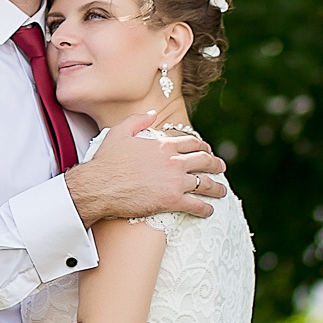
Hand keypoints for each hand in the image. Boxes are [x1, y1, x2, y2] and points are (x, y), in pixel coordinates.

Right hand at [63, 110, 226, 224]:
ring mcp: (175, 182)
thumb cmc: (106, 160)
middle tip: (221, 168)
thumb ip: (138, 119)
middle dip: (216, 164)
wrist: (99, 186)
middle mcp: (173, 162)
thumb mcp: (119, 132)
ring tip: (222, 191)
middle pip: (204, 161)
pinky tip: (209, 210)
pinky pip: (196, 205)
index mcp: (163, 145)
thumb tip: (153, 112)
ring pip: (206, 184)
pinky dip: (206, 208)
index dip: (203, 146)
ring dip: (217, 188)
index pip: (192, 143)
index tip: (207, 150)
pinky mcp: (172, 201)